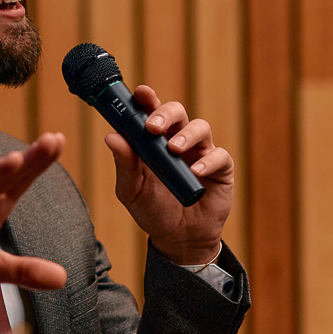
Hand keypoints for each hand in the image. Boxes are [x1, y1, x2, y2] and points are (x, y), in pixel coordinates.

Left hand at [104, 86, 234, 265]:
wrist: (178, 240)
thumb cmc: (153, 211)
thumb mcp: (132, 190)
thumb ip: (124, 164)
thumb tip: (111, 136)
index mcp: (154, 141)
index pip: (151, 112)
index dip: (147, 99)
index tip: (140, 93)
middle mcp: (178, 141)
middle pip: (177, 112)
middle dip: (166, 113)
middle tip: (153, 126)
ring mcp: (201, 153)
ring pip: (200, 127)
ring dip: (186, 134)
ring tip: (173, 149)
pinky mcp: (221, 169)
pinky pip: (219, 156)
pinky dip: (207, 161)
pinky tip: (194, 172)